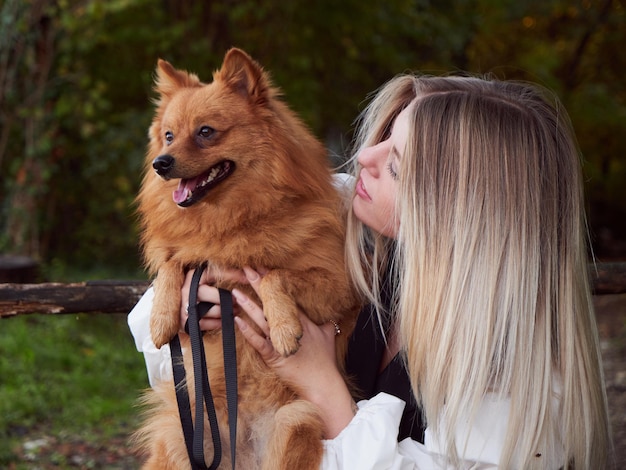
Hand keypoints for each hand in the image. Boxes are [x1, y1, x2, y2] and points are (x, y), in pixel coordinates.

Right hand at [180, 266, 246, 331]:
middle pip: (217, 295)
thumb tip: (245, 271)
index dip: (232, 274)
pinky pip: (210, 324)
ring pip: (215, 310)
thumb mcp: (199, 279)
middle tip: (238, 301)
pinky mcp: (186, 322)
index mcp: (191, 276)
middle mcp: (187, 290)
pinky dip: (219, 323)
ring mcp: (186, 307)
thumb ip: (217, 274)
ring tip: (235, 310)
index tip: (246, 276)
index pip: (215, 273)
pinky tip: (224, 320)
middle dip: (231, 299)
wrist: (171, 309)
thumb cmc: (191, 291)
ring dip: (227, 312)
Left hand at [233, 267, 355, 437]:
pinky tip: (236, 320)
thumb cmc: (326, 362)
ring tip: (235, 291)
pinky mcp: (274, 356)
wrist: (323, 384)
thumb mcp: (328, 337)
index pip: (285, 297)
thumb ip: (325, 324)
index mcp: (302, 321)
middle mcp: (290, 328)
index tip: (264, 268)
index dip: (274, 282)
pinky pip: (257, 342)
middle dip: (259, 285)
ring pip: (261, 319)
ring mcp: (281, 341)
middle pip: (271, 302)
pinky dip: (246, 331)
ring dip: (247, 304)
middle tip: (247, 269)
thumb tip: (328, 317)